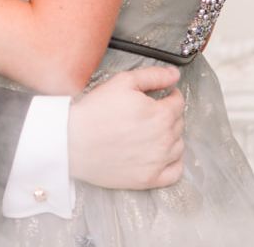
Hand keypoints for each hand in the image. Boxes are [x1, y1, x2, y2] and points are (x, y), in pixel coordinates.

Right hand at [68, 66, 183, 189]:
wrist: (74, 141)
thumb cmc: (96, 111)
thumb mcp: (123, 82)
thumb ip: (153, 76)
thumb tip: (174, 75)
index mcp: (160, 114)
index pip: (178, 102)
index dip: (171, 95)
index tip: (164, 94)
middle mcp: (164, 139)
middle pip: (179, 123)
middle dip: (170, 114)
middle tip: (152, 111)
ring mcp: (158, 162)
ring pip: (179, 146)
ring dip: (172, 136)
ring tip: (154, 131)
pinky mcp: (149, 179)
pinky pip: (175, 172)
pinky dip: (174, 162)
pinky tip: (163, 155)